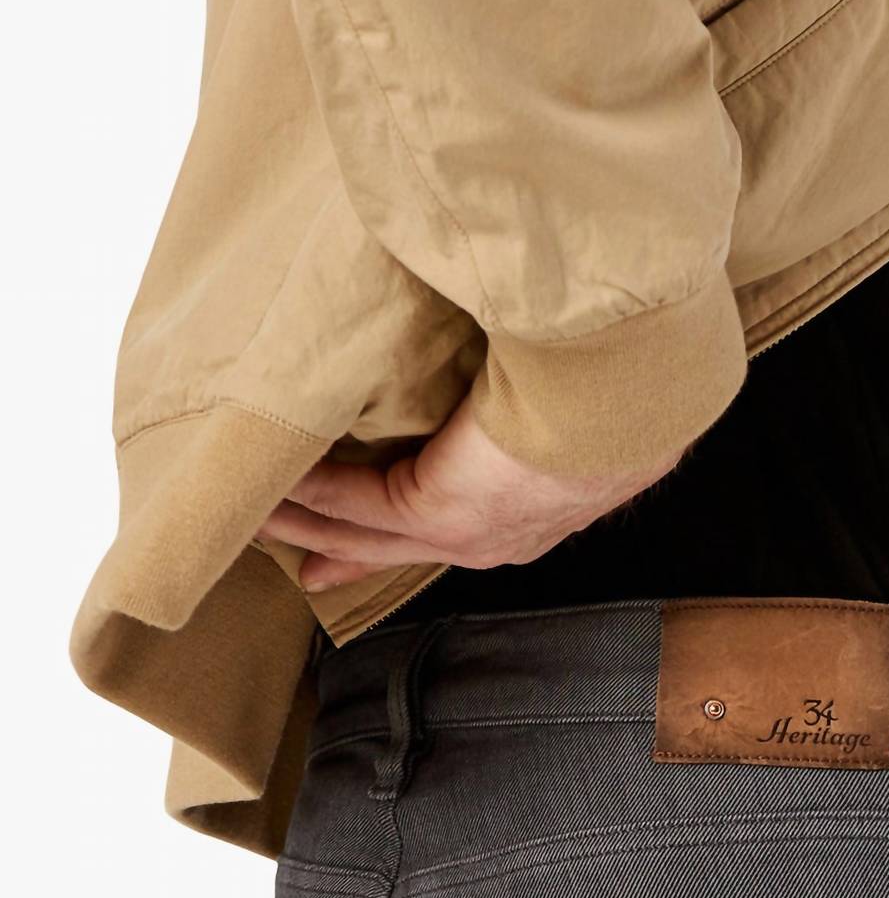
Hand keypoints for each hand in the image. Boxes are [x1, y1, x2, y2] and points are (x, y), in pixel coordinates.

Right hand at [257, 397, 679, 591]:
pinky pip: (354, 504)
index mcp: (528, 512)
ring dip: (304, 520)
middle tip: (285, 555)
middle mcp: (497, 536)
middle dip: (336, 551)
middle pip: (395, 548)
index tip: (348, 550)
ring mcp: (467, 533)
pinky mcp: (440, 510)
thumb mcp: (561, 388)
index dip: (396, 537)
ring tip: (251, 506)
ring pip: (364, 533)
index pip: (447, 531)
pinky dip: (307, 491)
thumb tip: (509, 342)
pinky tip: (271, 480)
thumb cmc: (612, 377)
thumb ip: (522, 382)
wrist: (628, 389)